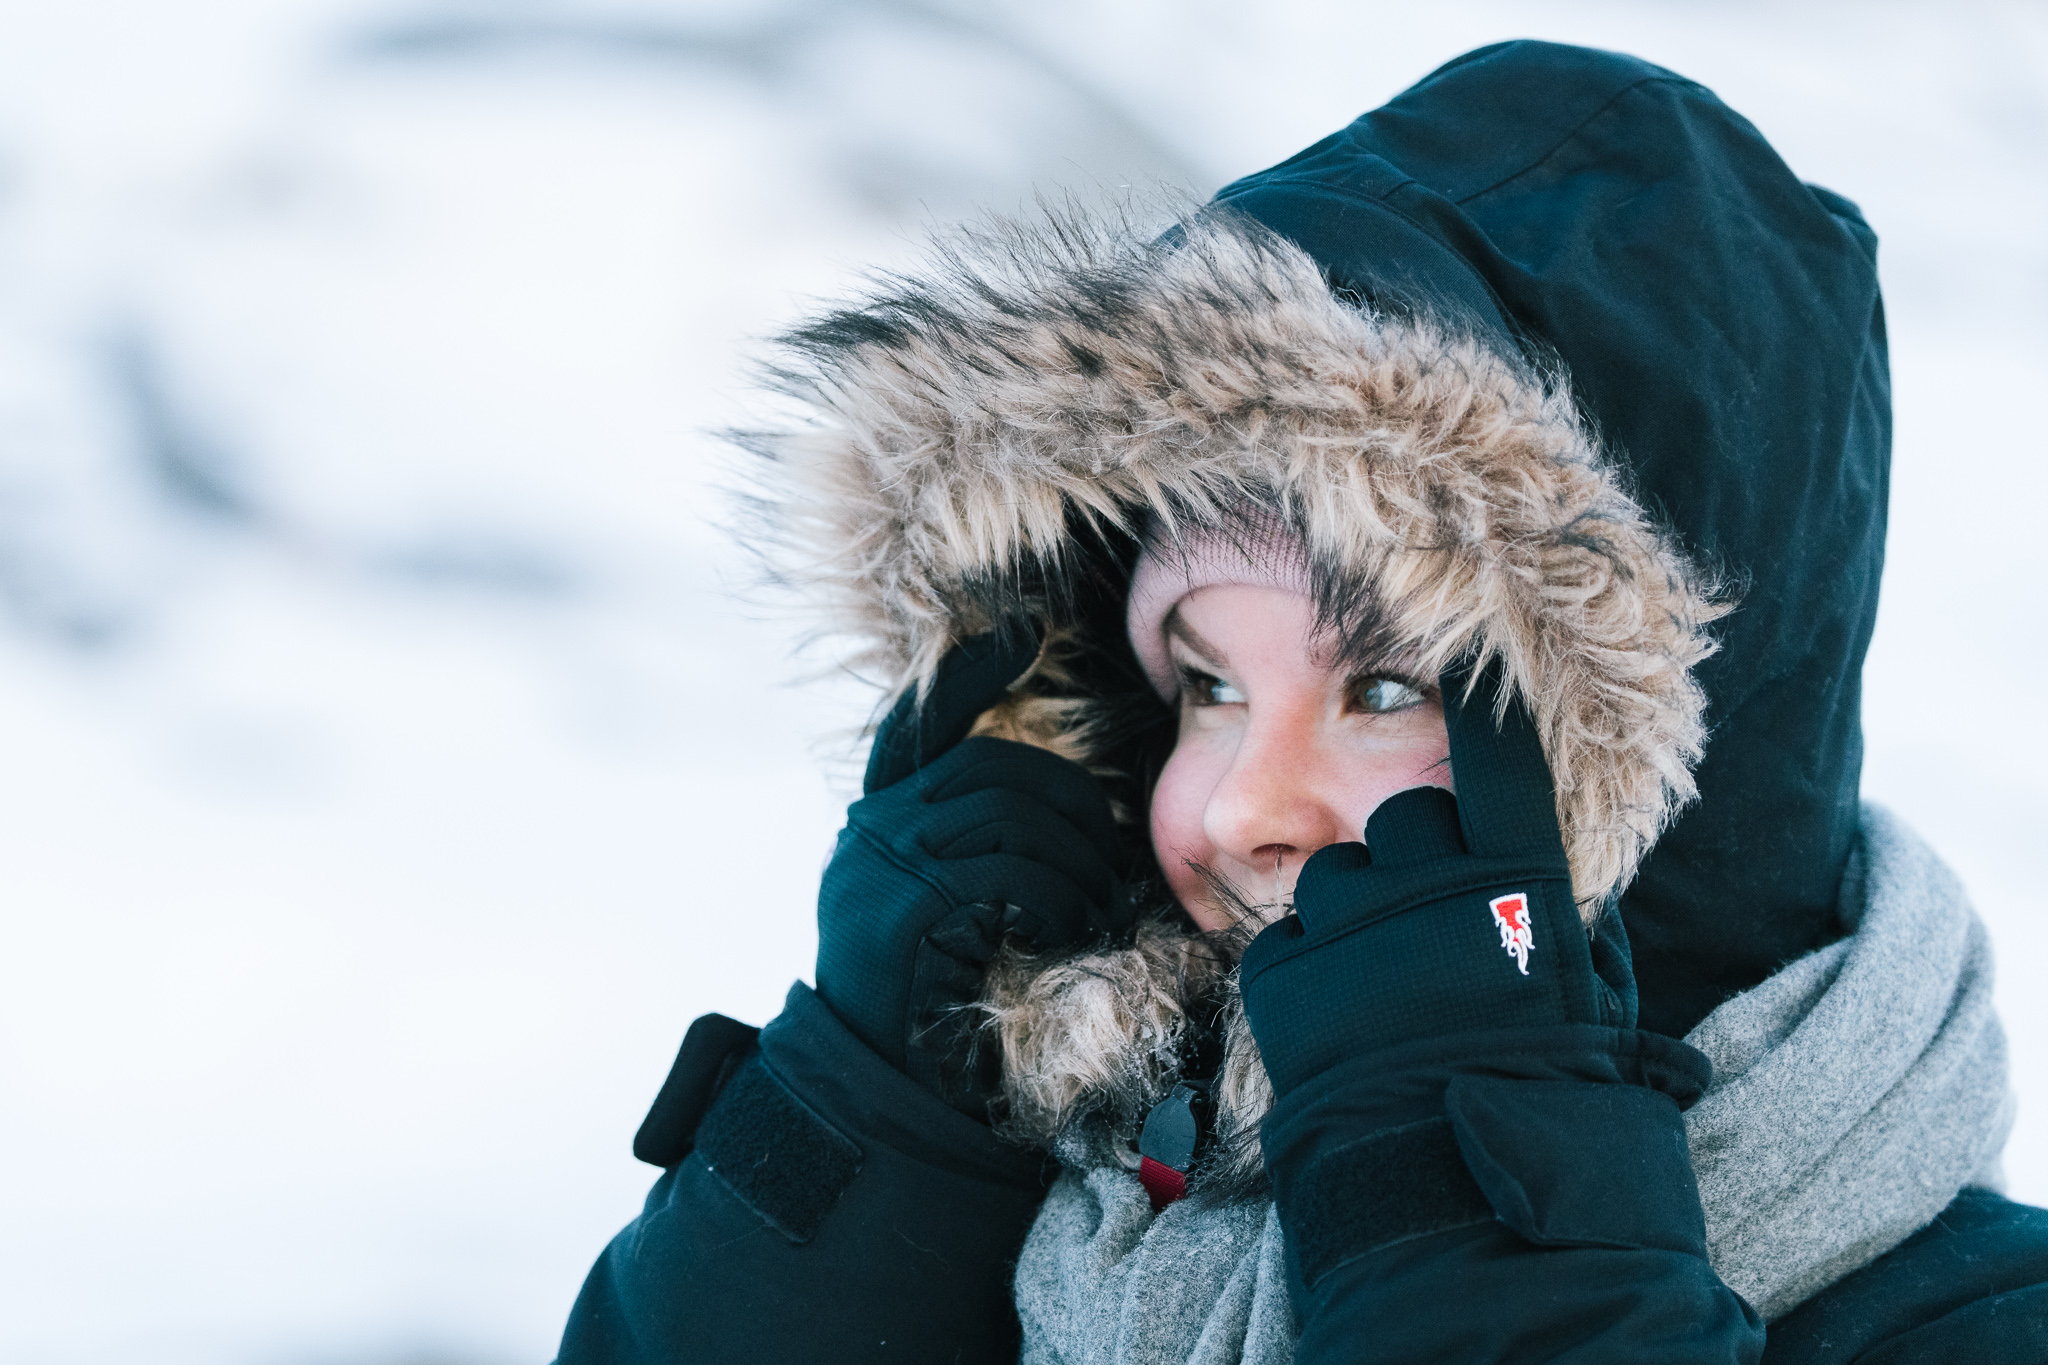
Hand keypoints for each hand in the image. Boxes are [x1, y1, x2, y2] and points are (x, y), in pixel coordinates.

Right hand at [815, 630, 1132, 1116]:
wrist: (877, 1093)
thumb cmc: (927, 1004)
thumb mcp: (933, 911)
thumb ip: (959, 850)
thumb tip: (1042, 808)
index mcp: (878, 820)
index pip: (918, 723)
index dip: (965, 674)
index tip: (1015, 636)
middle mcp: (871, 828)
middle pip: (994, 767)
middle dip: (1073, 807)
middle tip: (1108, 867)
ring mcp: (882, 863)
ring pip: (1010, 813)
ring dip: (1076, 862)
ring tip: (1095, 909)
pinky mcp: (905, 907)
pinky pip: (1010, 874)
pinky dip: (1055, 900)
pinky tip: (1060, 933)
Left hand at [1239, 658, 1628, 1098]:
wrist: (1457, 1206)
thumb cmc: (1546, 1106)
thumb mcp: (1596, 1009)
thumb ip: (1576, 924)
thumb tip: (1567, 875)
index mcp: (1517, 885)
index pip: (1503, 761)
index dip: (1490, 705)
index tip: (1474, 653)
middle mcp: (1430, 885)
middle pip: (1407, 815)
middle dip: (1417, 855)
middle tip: (1432, 927)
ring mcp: (1348, 925)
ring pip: (1336, 871)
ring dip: (1357, 912)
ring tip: (1385, 990)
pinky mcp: (1282, 973)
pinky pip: (1289, 938)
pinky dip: (1310, 969)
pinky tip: (1342, 1025)